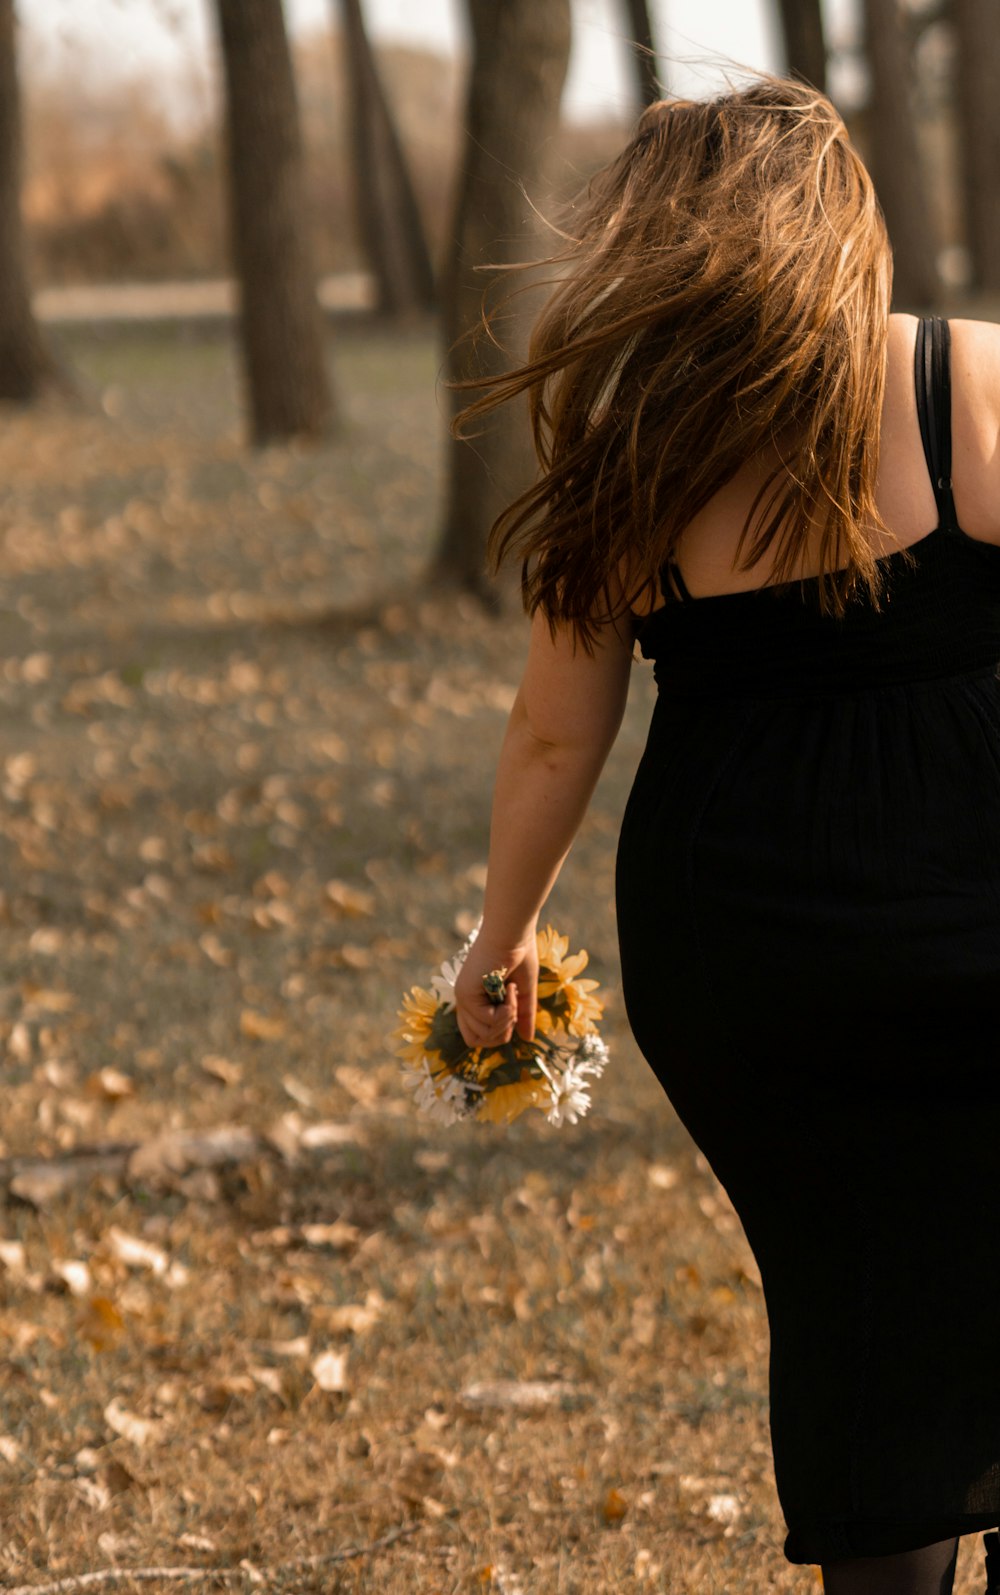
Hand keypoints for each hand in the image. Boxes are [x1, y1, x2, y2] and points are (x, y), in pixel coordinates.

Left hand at [454, 929, 538, 1050]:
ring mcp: (463, 998)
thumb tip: (528, 1039)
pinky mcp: (465, 993)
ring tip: (512, 995)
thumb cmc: (518, 954)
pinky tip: (509, 987)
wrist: (512, 932)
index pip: (476, 1036)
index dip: (498, 1034)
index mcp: (474, 1000)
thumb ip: (523, 1015)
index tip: (514, 1011)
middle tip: (513, 1007)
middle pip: (476, 1041)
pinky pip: (489, 1021)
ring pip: (483, 1035)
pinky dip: (506, 1009)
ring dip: (506, 1019)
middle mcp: (464, 1001)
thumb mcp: (524, 991)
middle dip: (502, 1032)